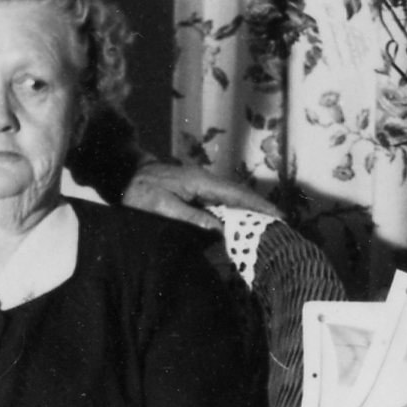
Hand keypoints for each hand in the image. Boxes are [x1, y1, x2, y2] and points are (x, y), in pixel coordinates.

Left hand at [120, 159, 279, 230]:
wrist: (124, 176)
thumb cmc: (140, 192)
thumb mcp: (162, 208)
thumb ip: (191, 218)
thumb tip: (220, 230)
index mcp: (201, 182)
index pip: (237, 195)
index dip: (260, 206)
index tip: (280, 217)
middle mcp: (205, 180)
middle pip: (240, 195)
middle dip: (261, 209)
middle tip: (282, 226)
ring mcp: (201, 184)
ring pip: (231, 199)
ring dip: (249, 211)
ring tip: (267, 227)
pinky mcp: (195, 191)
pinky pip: (221, 202)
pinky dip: (234, 212)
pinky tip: (241, 224)